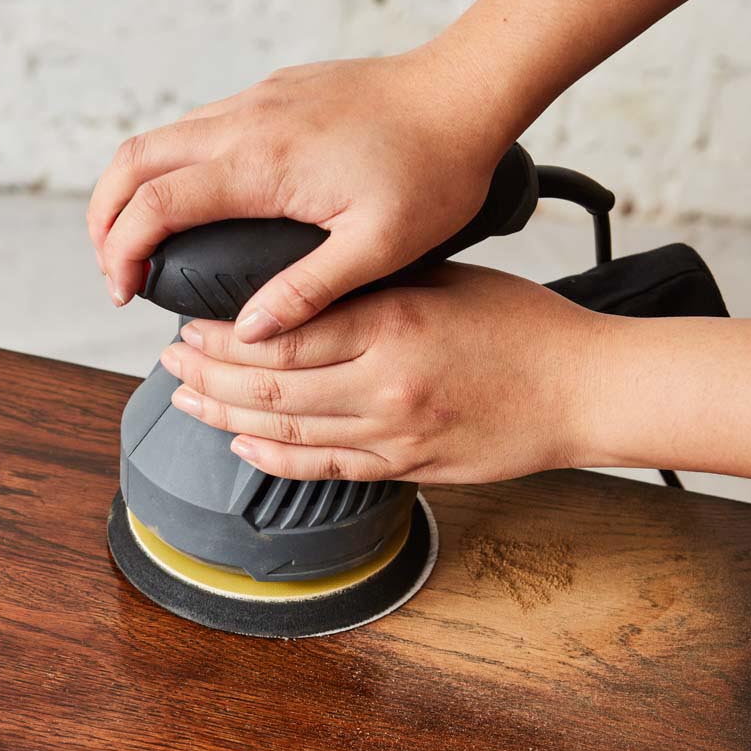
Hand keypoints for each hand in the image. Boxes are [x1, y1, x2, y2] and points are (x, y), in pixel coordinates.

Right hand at [87, 41, 506, 340]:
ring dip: (133, 188)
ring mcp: (258, 99)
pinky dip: (171, 165)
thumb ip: (306, 292)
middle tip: (113, 269)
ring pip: (162, 136)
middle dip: (105, 216)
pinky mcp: (276, 91)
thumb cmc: (435, 168)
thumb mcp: (377, 247)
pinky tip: (193, 200)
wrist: (469, 89)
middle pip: (134, 160)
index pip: (156, 204)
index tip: (125, 292)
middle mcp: (246, 121)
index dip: (122, 251)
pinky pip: (199, 125)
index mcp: (261, 163)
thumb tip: (248, 333)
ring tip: (138, 241)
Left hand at [157, 263, 601, 482]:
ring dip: (226, 416)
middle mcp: (384, 385)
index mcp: (391, 325)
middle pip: (269, 387)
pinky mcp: (406, 467)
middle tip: (169, 362)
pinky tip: (241, 445)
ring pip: (285, 432)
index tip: (189, 324)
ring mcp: (393, 434)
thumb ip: (372, 290)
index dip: (222, 336)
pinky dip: (274, 458)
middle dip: (207, 376)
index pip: (282, 333)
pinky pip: (324, 468)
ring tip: (186, 400)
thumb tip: (299, 291)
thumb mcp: (445, 282)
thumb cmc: (523, 326)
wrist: (581, 389)